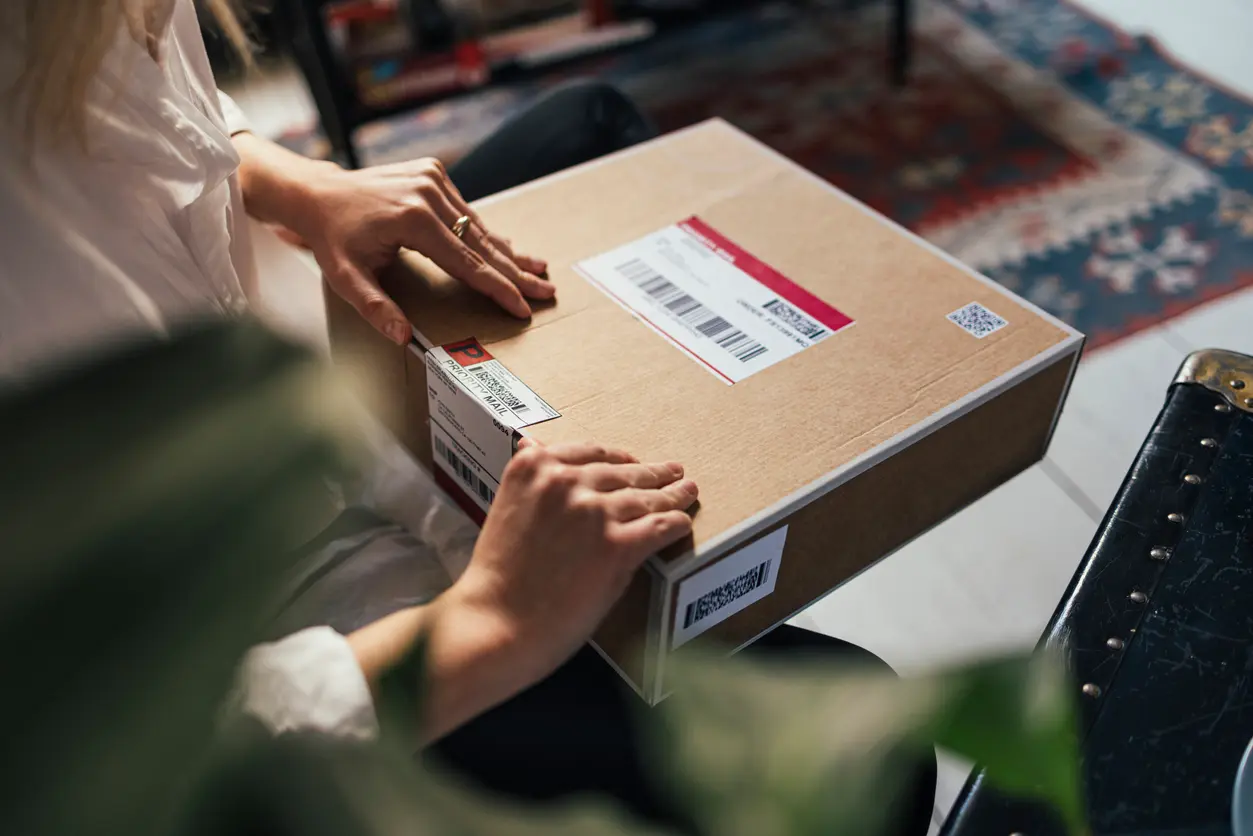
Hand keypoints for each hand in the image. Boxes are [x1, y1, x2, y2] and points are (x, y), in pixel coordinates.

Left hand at [285, 157, 552, 343]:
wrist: (317, 194)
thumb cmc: (331, 238)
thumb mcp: (345, 278)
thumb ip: (376, 307)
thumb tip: (404, 338)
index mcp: (413, 220)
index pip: (467, 262)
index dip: (497, 288)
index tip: (521, 306)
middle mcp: (428, 194)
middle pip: (483, 243)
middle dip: (516, 273)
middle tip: (546, 291)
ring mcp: (433, 180)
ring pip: (480, 226)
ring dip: (509, 253)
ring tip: (538, 272)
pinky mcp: (433, 173)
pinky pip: (468, 211)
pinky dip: (487, 234)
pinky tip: (510, 249)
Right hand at [449, 440, 697, 686]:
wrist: (495, 623)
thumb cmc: (497, 578)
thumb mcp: (506, 508)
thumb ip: (531, 482)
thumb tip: (533, 445)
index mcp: (535, 468)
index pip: (589, 453)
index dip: (617, 459)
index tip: (631, 461)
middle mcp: (566, 481)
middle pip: (622, 474)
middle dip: (651, 474)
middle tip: (672, 472)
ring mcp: (594, 512)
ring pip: (645, 498)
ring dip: (671, 495)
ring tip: (687, 492)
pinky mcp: (617, 545)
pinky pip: (658, 527)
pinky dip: (674, 524)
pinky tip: (682, 523)